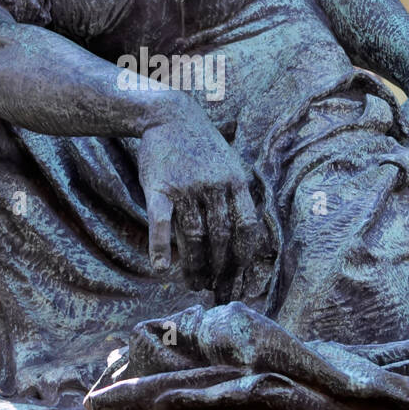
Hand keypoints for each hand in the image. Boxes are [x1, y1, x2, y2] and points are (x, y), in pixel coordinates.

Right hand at [137, 111, 263, 289]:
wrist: (169, 115)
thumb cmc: (201, 146)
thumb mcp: (229, 164)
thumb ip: (238, 196)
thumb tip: (249, 238)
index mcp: (236, 182)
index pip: (247, 229)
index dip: (246, 260)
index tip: (243, 282)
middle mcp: (215, 186)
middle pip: (222, 238)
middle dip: (222, 272)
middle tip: (219, 294)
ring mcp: (187, 187)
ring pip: (194, 236)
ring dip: (195, 267)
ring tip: (194, 286)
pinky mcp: (159, 187)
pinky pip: (162, 222)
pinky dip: (161, 246)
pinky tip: (161, 267)